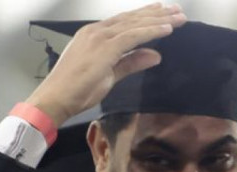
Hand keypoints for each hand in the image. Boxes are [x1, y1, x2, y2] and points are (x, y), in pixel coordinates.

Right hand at [25, 4, 186, 126]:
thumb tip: (155, 55)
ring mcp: (99, 37)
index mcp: (94, 35)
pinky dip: (151, 31)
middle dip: (157, 13)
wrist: (57, 97)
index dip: (146, 16)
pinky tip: (167, 29)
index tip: (164, 12)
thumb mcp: (111, 74)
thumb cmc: (78, 89)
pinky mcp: (104, 47)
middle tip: (178, 9)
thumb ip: (132, 63)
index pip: (125, 22)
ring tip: (179, 16)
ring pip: (135, 24)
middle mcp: (96, 31)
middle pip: (132, 19)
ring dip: (159, 19)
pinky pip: (133, 36)